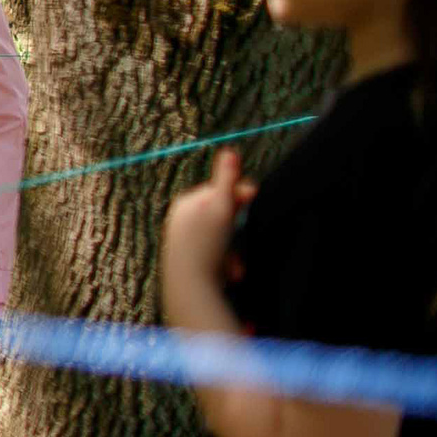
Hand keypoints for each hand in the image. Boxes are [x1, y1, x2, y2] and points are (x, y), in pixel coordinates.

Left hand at [163, 148, 254, 300]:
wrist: (189, 286)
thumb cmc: (206, 244)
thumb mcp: (221, 208)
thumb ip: (227, 179)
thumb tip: (230, 150)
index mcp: (185, 202)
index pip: (220, 191)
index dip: (240, 196)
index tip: (255, 197)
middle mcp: (181, 220)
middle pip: (222, 217)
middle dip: (237, 230)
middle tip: (240, 244)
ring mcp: (184, 242)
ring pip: (222, 240)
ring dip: (234, 252)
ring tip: (235, 266)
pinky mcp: (189, 262)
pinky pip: (215, 257)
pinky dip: (226, 264)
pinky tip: (230, 274)